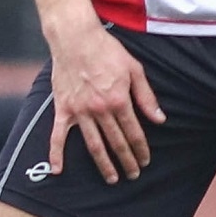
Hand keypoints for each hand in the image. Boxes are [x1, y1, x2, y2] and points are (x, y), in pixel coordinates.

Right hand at [44, 13, 164, 183]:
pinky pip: (58, 136)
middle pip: (116, 143)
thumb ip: (146, 97)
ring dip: (104, 165)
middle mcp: (100, 109)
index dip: (141, 150)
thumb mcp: (134, 69)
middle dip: (127, 161)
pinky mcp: (63, 108)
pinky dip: (56, 154)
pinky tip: (58, 171)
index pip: (134, 133)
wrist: (75, 38)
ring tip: (112, 178)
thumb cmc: (107, 50)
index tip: (145, 162)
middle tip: (133, 175)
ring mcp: (80, 111)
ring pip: (93, 145)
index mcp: (119, 100)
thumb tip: (159, 119)